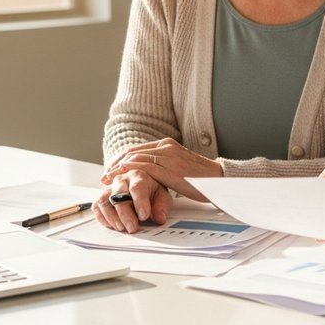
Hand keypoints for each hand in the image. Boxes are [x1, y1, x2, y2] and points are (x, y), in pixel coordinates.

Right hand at [93, 169, 171, 232]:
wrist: (140, 186)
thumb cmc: (151, 191)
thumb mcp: (162, 196)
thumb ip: (162, 206)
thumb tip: (159, 218)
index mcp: (138, 176)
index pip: (137, 187)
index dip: (140, 202)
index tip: (144, 216)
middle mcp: (121, 180)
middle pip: (118, 195)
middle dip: (125, 214)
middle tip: (133, 228)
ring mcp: (109, 189)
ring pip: (105, 201)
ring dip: (112, 217)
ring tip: (122, 229)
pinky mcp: (101, 198)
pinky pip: (97, 207)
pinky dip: (102, 218)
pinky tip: (113, 226)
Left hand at [102, 138, 222, 201]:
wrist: (219, 179)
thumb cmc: (201, 177)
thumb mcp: (179, 167)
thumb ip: (164, 166)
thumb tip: (150, 174)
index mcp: (167, 145)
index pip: (137, 149)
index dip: (120, 159)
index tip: (111, 169)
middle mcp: (166, 147)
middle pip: (132, 152)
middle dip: (115, 163)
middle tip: (105, 175)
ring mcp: (168, 157)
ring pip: (136, 158)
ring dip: (119, 169)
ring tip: (108, 179)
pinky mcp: (170, 169)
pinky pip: (146, 167)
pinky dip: (131, 169)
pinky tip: (121, 174)